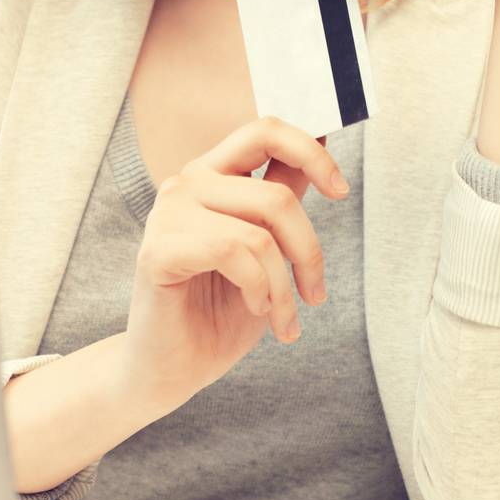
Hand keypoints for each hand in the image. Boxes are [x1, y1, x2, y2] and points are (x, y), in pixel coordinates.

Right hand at [119, 116, 350, 413]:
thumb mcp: (266, 248)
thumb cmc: (218, 309)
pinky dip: (259, 288)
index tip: (340, 191)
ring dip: (285, 288)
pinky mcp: (159, 248)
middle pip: (276, 195)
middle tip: (314, 294)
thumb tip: (319, 141)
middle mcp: (188, 182)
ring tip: (285, 320)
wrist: (172, 368)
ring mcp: (169, 212)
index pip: (265, 131)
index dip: (311, 152)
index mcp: (214, 174)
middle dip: (309, 252)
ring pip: (261, 232)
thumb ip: (281, 196)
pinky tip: (255, 309)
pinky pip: (234, 253)